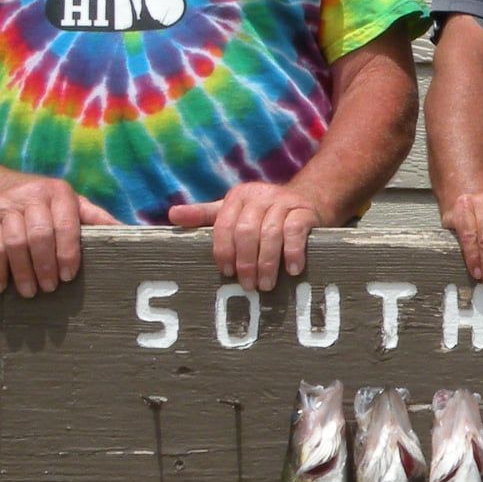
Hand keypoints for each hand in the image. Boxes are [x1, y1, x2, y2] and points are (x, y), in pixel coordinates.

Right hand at [0, 173, 116, 296]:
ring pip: (14, 243)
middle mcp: (32, 196)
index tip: (68, 276)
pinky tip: (1, 287)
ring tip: (30, 292)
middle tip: (51, 288)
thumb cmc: (41, 200)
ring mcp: (6, 206)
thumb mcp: (69, 201)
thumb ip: (95, 216)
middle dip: (45, 266)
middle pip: (39, 236)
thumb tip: (128, 232)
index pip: (66, 225)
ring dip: (22, 272)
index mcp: (59, 193)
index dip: (68, 253)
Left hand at [169, 182, 325, 292]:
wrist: (310, 202)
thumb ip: (205, 216)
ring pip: (270, 234)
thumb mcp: (235, 213)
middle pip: (246, 232)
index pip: (224, 225)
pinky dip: (292, 252)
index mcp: (239, 196)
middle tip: (247, 286)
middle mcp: (260, 195)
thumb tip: (172, 215)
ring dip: (267, 263)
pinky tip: (291, 270)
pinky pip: (295, 232)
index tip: (227, 273)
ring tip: (266, 285)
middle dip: (246, 262)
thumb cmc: (264, 214)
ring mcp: (284, 202)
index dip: (224, 251)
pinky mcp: (305, 212)